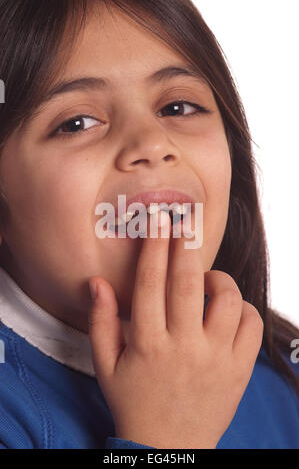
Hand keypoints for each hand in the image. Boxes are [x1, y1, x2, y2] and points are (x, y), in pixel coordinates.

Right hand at [88, 210, 262, 448]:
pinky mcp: (239, 370)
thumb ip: (100, 321)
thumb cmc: (133, 402)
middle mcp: (183, 347)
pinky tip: (227, 309)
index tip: (158, 220)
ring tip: (206, 278)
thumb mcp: (105, 365)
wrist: (169, 448)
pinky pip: (251, 325)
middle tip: (187, 223)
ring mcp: (216, 359)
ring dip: (218, 278)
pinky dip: (242, 307)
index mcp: (147, 344)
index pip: (150, 283)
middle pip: (188, 283)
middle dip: (186, 245)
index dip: (154, 246)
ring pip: (227, 300)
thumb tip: (97, 282)